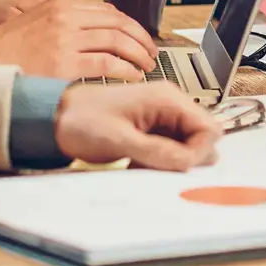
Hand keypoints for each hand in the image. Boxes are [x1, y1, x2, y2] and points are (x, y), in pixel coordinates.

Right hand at [0, 0, 156, 79]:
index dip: (131, 25)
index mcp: (60, 5)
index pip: (109, 11)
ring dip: (137, 54)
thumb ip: (65, 22)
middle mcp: (65, 17)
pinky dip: (125, 70)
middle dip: (140, 39)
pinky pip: (107, 64)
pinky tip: (132, 76)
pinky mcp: (62, 63)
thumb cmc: (4, 48)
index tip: (140, 37)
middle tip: (151, 53)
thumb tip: (97, 31)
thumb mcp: (36, 21)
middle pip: (118, 23)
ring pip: (117, 41)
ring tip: (146, 65)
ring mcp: (64, 39)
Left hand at [52, 83, 221, 170]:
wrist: (55, 117)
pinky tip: (140, 162)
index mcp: (167, 99)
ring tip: (145, 163)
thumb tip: (189, 162)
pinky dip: (161, 160)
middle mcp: (169, 104)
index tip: (176, 167)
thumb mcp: (120, 140)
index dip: (198, 152)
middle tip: (158, 166)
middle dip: (186, 158)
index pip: (209, 128)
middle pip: (201, 137)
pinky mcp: (152, 127)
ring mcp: (161, 116)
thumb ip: (158, 152)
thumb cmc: (81, 120)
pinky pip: (171, 148)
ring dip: (172, 161)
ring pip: (187, 145)